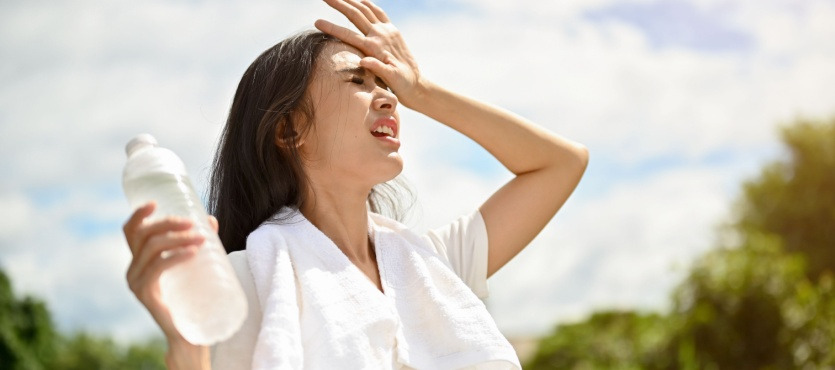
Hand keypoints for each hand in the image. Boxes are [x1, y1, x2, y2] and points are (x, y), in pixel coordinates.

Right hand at [122, 202, 216, 367]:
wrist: (188, 333)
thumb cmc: (191, 297)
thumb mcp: (192, 265)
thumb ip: (198, 243)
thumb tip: (210, 220)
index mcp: (139, 261)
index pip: (131, 232)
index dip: (139, 215)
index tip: (156, 202)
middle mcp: (133, 269)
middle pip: (144, 235)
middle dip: (168, 223)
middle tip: (193, 224)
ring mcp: (136, 282)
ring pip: (152, 248)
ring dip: (177, 238)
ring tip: (201, 238)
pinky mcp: (145, 294)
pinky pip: (158, 268)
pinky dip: (176, 256)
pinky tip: (193, 252)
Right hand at [315, 0, 424, 106]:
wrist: (416, 83)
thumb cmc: (401, 84)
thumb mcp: (391, 79)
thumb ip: (378, 68)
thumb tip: (363, 61)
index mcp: (375, 47)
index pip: (348, 35)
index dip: (331, 28)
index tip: (317, 22)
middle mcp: (380, 35)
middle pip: (355, 14)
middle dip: (339, 4)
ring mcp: (387, 30)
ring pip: (365, 9)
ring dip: (350, 0)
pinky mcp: (392, 30)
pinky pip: (378, 12)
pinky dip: (367, 3)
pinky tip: (359, 0)